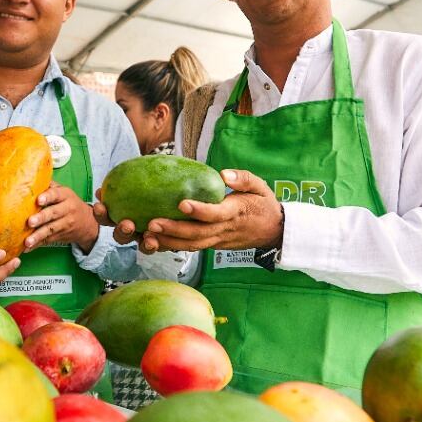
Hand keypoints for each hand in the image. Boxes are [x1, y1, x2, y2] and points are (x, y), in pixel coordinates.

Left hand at [24, 185, 99, 252]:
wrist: (87, 222)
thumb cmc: (69, 203)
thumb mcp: (64, 192)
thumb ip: (50, 186)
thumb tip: (31, 177)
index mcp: (66, 196)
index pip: (56, 195)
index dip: (48, 197)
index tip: (39, 200)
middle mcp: (67, 210)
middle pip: (53, 213)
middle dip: (41, 218)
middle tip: (30, 222)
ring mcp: (65, 224)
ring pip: (50, 230)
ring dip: (38, 236)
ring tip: (27, 241)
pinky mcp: (60, 236)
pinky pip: (48, 240)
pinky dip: (37, 244)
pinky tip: (27, 248)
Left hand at [133, 169, 282, 254]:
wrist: (274, 231)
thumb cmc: (263, 204)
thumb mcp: (260, 186)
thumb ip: (243, 179)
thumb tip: (224, 174)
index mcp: (236, 212)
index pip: (216, 214)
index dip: (199, 211)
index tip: (182, 203)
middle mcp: (224, 229)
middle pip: (197, 234)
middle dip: (174, 231)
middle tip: (152, 224)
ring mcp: (218, 240)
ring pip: (191, 245)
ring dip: (168, 242)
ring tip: (147, 236)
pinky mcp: (212, 245)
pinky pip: (190, 248)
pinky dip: (172, 247)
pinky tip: (153, 242)